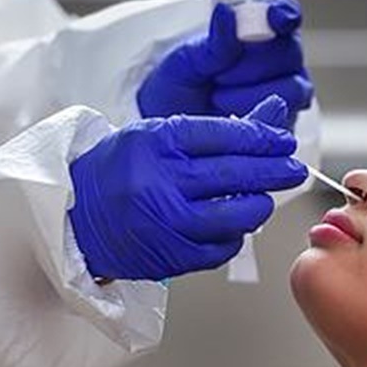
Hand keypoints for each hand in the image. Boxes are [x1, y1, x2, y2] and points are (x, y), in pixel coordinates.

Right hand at [69, 96, 306, 280]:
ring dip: (258, 205)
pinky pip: (223, 246)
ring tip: (260, 197)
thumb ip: (219, 128)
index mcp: (156, 142)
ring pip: (237, 214)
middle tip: (292, 168)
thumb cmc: (119, 171)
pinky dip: (235, 234)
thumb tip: (276, 110)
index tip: (282, 141)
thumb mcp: (159, 135)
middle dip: (274, 170)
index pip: (225, 135)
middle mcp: (161, 182)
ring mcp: (167, 223)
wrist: (74, 218)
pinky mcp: (172, 255)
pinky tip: (232, 223)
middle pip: (236, 174)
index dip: (262, 137)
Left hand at [137, 0, 312, 126]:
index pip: (283, 11)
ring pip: (293, 86)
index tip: (277, 20)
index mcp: (257, 30)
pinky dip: (257, 115)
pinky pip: (286, 115)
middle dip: (253, 62)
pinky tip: (233, 118)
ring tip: (219, 99)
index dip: (284, 13)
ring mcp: (287, 92)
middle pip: (291, 50)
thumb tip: (227, 11)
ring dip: (252, 93)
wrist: (172, 136)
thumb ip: (213, 42)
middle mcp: (279, 59)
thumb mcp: (185, 63)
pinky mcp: (286, 122)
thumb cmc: (178, 92)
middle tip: (217, 76)